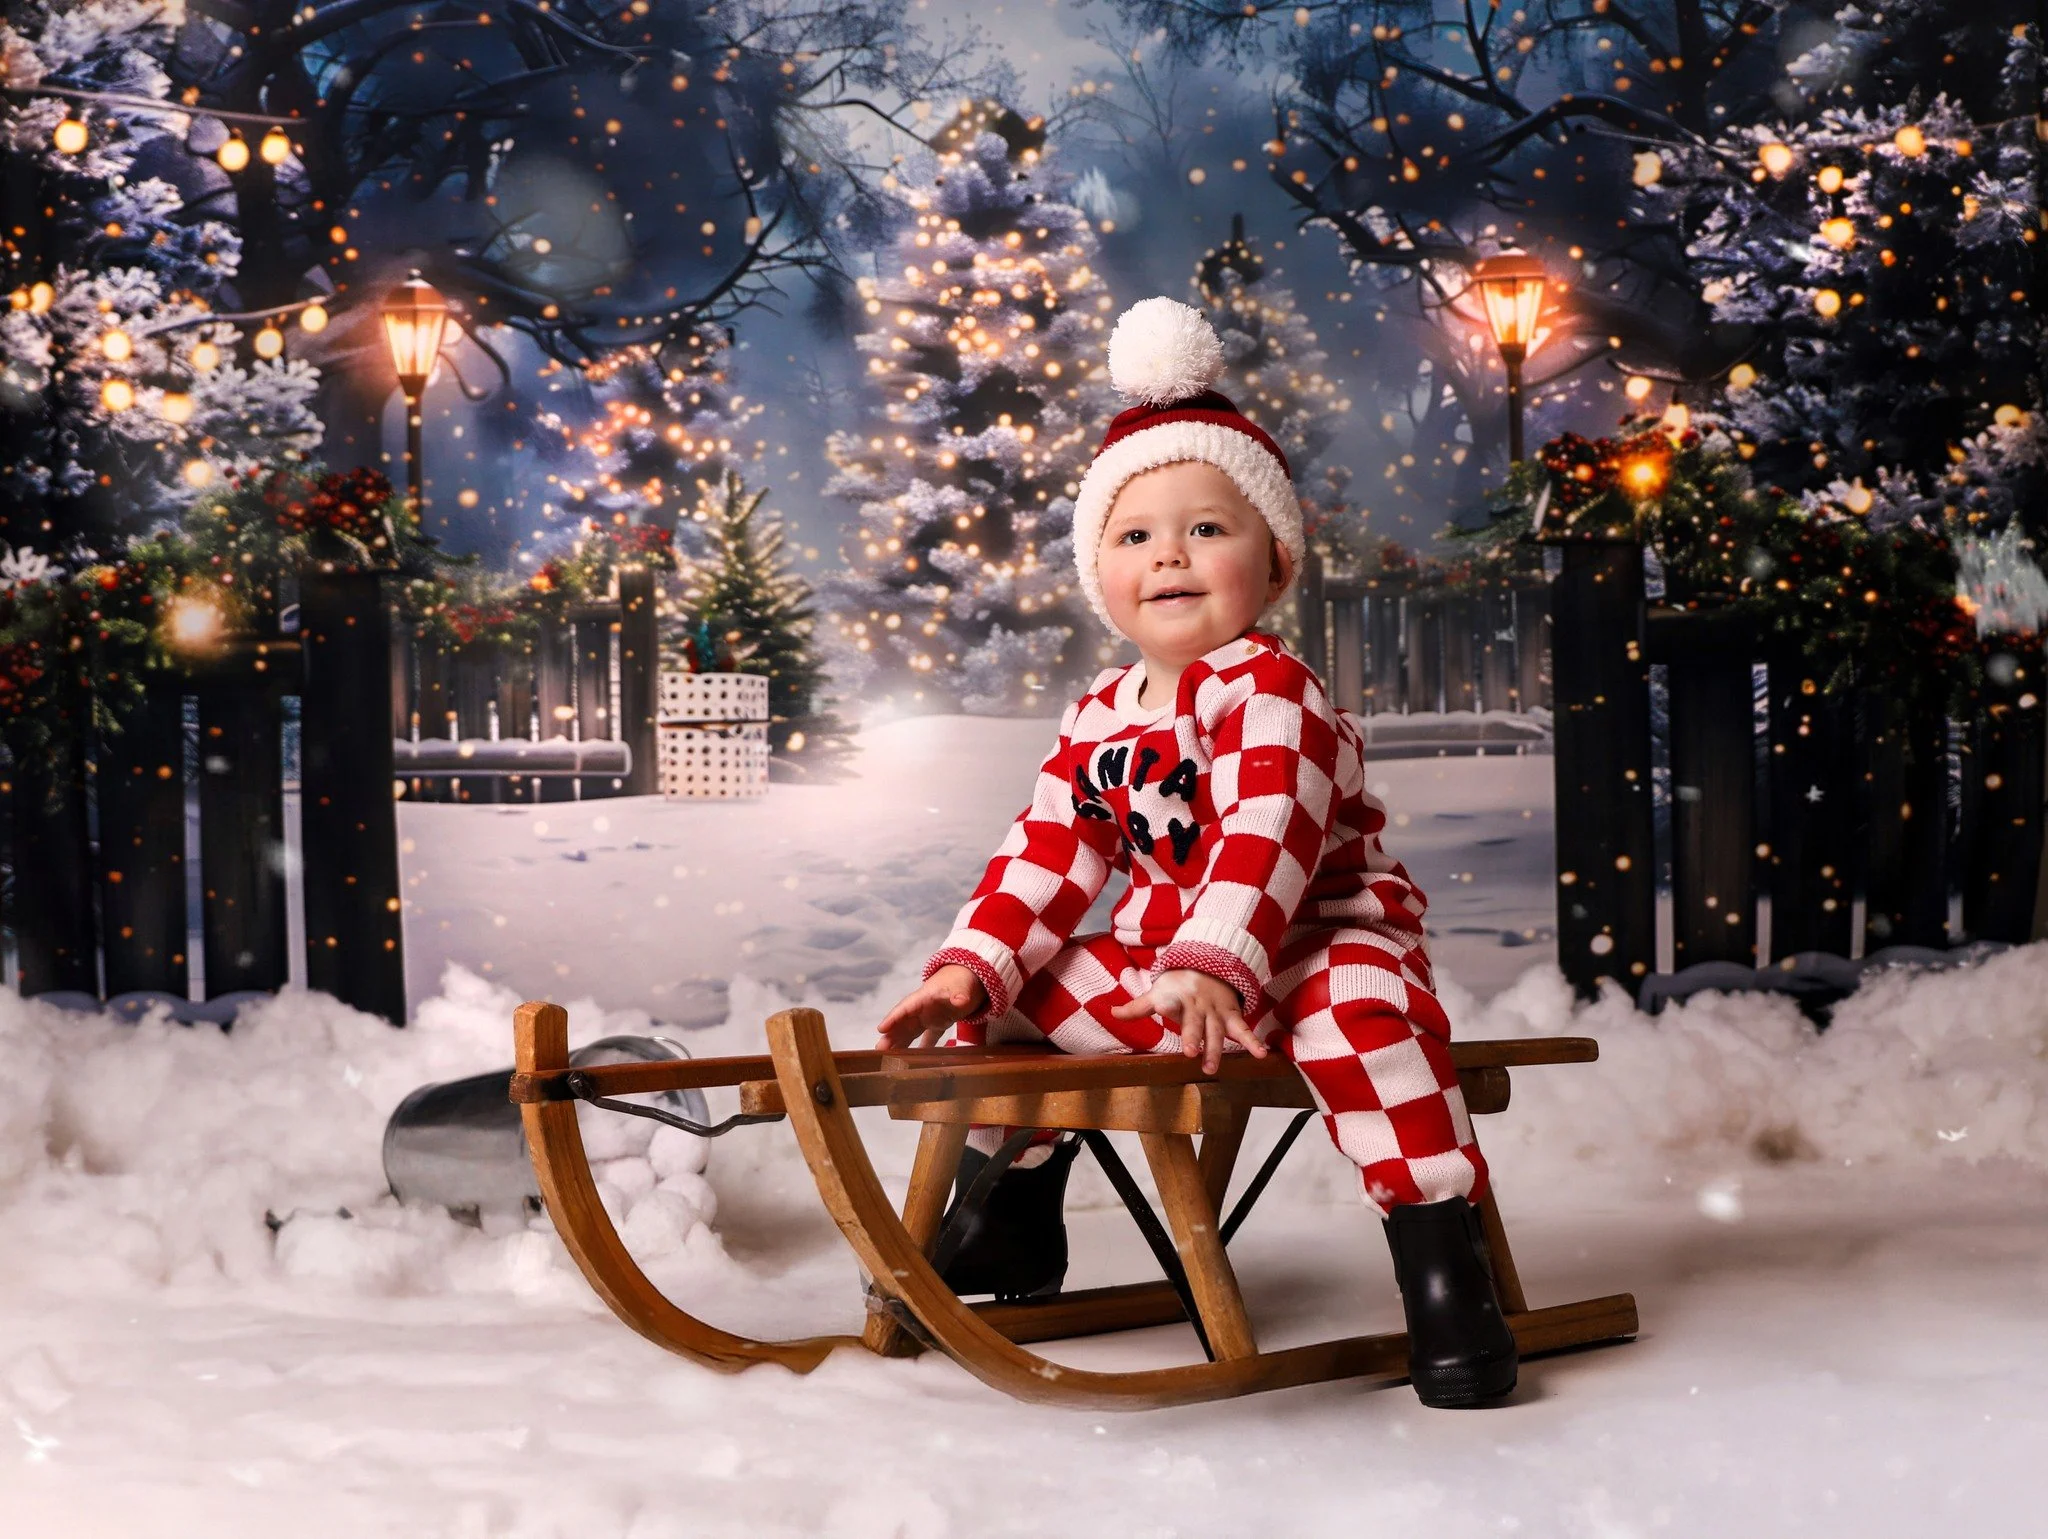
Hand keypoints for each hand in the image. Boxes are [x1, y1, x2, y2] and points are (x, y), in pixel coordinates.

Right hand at [876, 964, 986, 1049]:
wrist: (968, 976)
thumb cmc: (962, 979)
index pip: (905, 1007)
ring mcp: (929, 1016)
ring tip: (888, 1058)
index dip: (893, 1017)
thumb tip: (961, 999)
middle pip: (903, 1022)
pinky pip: (927, 1038)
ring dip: (899, 1044)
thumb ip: (960, 993)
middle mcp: (923, 1008)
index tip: (881, 1028)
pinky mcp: (938, 1023)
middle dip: (891, 1035)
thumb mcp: (962, 986)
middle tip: (878, 1050)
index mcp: (924, 996)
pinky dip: (921, 1048)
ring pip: (910, 1032)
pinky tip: (914, 1061)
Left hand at [1111, 968, 1267, 1075]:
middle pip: (1195, 1023)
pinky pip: (1243, 1029)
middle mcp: (1197, 1005)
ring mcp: (1216, 1011)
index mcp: (1177, 998)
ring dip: (1216, 1048)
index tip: (1162, 1012)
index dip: (1166, 1008)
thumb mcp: (1158, 992)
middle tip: (1190, 1054)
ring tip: (1212, 1068)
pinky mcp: (1232, 1016)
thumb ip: (1137, 1007)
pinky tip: (1261, 1054)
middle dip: (1194, 1037)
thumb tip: (1111, 1012)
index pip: (1170, 1004)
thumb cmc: (1179, 985)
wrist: (1211, 964)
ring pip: (1217, 1031)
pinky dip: (1252, 1042)